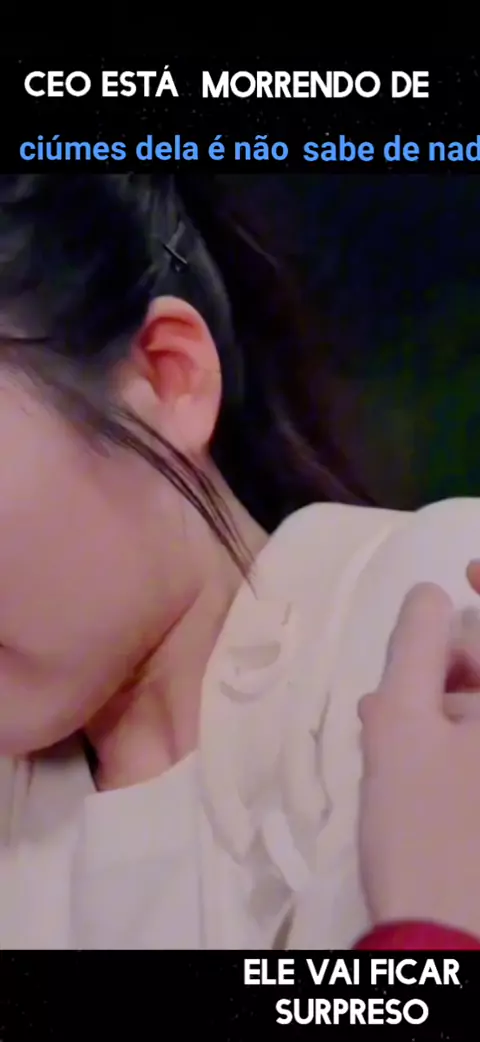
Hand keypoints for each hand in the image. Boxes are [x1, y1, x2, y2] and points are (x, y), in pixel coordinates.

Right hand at [358, 578, 479, 938]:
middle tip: (401, 679)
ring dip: (450, 700)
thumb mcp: (400, 724)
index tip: (462, 569)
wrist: (450, 940)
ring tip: (388, 720)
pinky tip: (416, 752)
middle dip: (454, 659)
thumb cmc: (424, 825)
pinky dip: (462, 736)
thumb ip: (413, 645)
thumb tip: (430, 594)